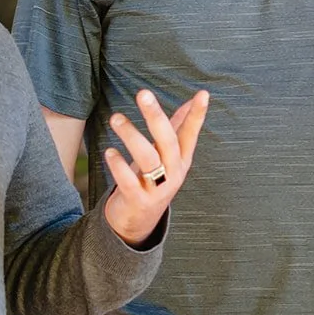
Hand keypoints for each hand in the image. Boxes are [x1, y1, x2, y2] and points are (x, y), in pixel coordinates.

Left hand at [102, 88, 208, 245]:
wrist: (138, 221)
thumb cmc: (153, 179)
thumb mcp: (167, 155)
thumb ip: (179, 128)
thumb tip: (191, 100)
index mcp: (181, 159)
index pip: (191, 134)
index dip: (197, 115)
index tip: (203, 94)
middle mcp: (173, 173)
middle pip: (168, 142)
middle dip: (156, 117)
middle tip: (143, 93)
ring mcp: (157, 189)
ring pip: (147, 158)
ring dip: (131, 136)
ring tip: (115, 118)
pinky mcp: (138, 200)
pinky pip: (129, 181)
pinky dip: (119, 166)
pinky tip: (110, 152)